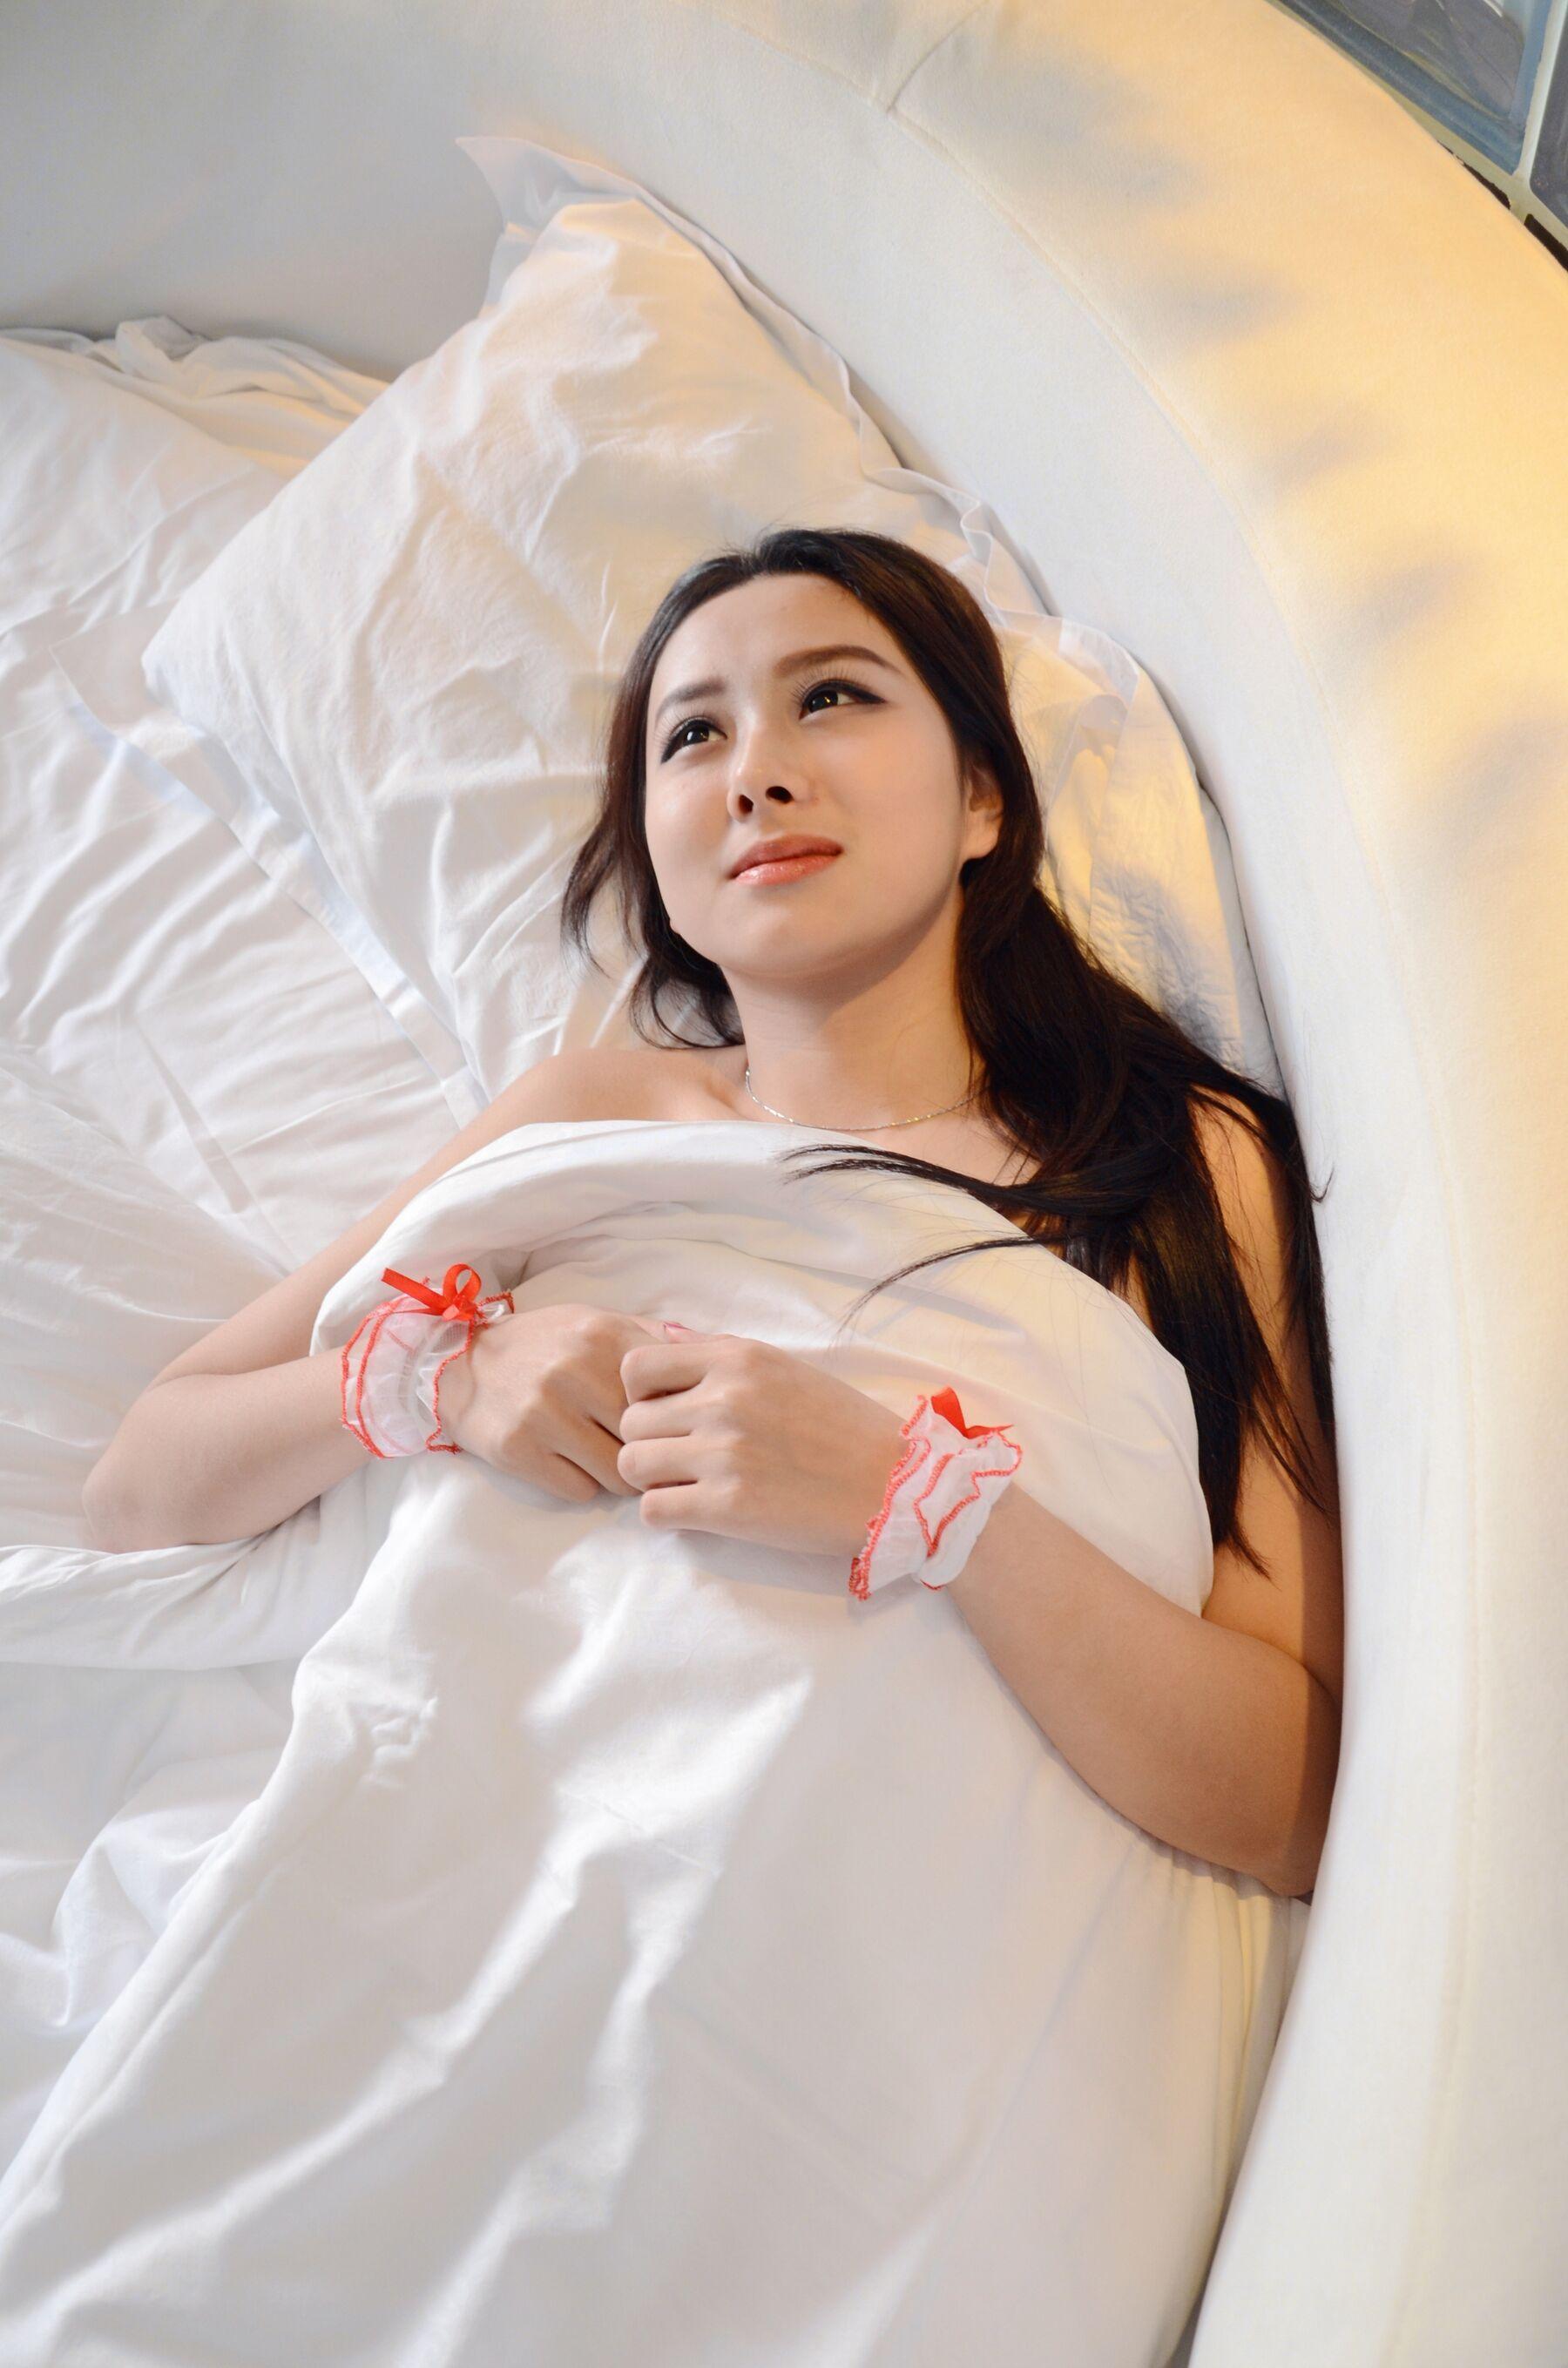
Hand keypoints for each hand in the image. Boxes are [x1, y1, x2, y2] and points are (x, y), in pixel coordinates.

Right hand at [437, 1301, 668, 1499]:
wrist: (462, 1365)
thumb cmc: (544, 1345)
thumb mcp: (596, 1324)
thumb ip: (651, 1338)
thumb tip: (717, 1350)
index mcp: (602, 1337)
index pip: (671, 1390)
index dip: (682, 1414)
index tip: (682, 1426)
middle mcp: (574, 1372)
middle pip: (649, 1436)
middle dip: (656, 1451)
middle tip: (654, 1457)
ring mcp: (543, 1413)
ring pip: (618, 1472)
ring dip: (623, 1475)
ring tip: (614, 1462)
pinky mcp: (517, 1450)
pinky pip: (579, 1490)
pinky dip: (583, 1484)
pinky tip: (574, 1465)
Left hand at [616, 1321, 907, 1559]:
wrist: (893, 1483)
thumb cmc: (841, 1425)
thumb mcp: (782, 1368)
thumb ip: (717, 1351)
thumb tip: (661, 1333)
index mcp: (736, 1358)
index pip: (635, 1367)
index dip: (639, 1395)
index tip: (666, 1414)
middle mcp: (724, 1399)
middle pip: (630, 1422)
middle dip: (648, 1442)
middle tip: (681, 1458)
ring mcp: (723, 1453)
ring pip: (632, 1465)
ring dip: (652, 1480)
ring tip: (687, 1484)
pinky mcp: (728, 1507)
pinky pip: (653, 1511)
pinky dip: (667, 1515)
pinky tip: (697, 1511)